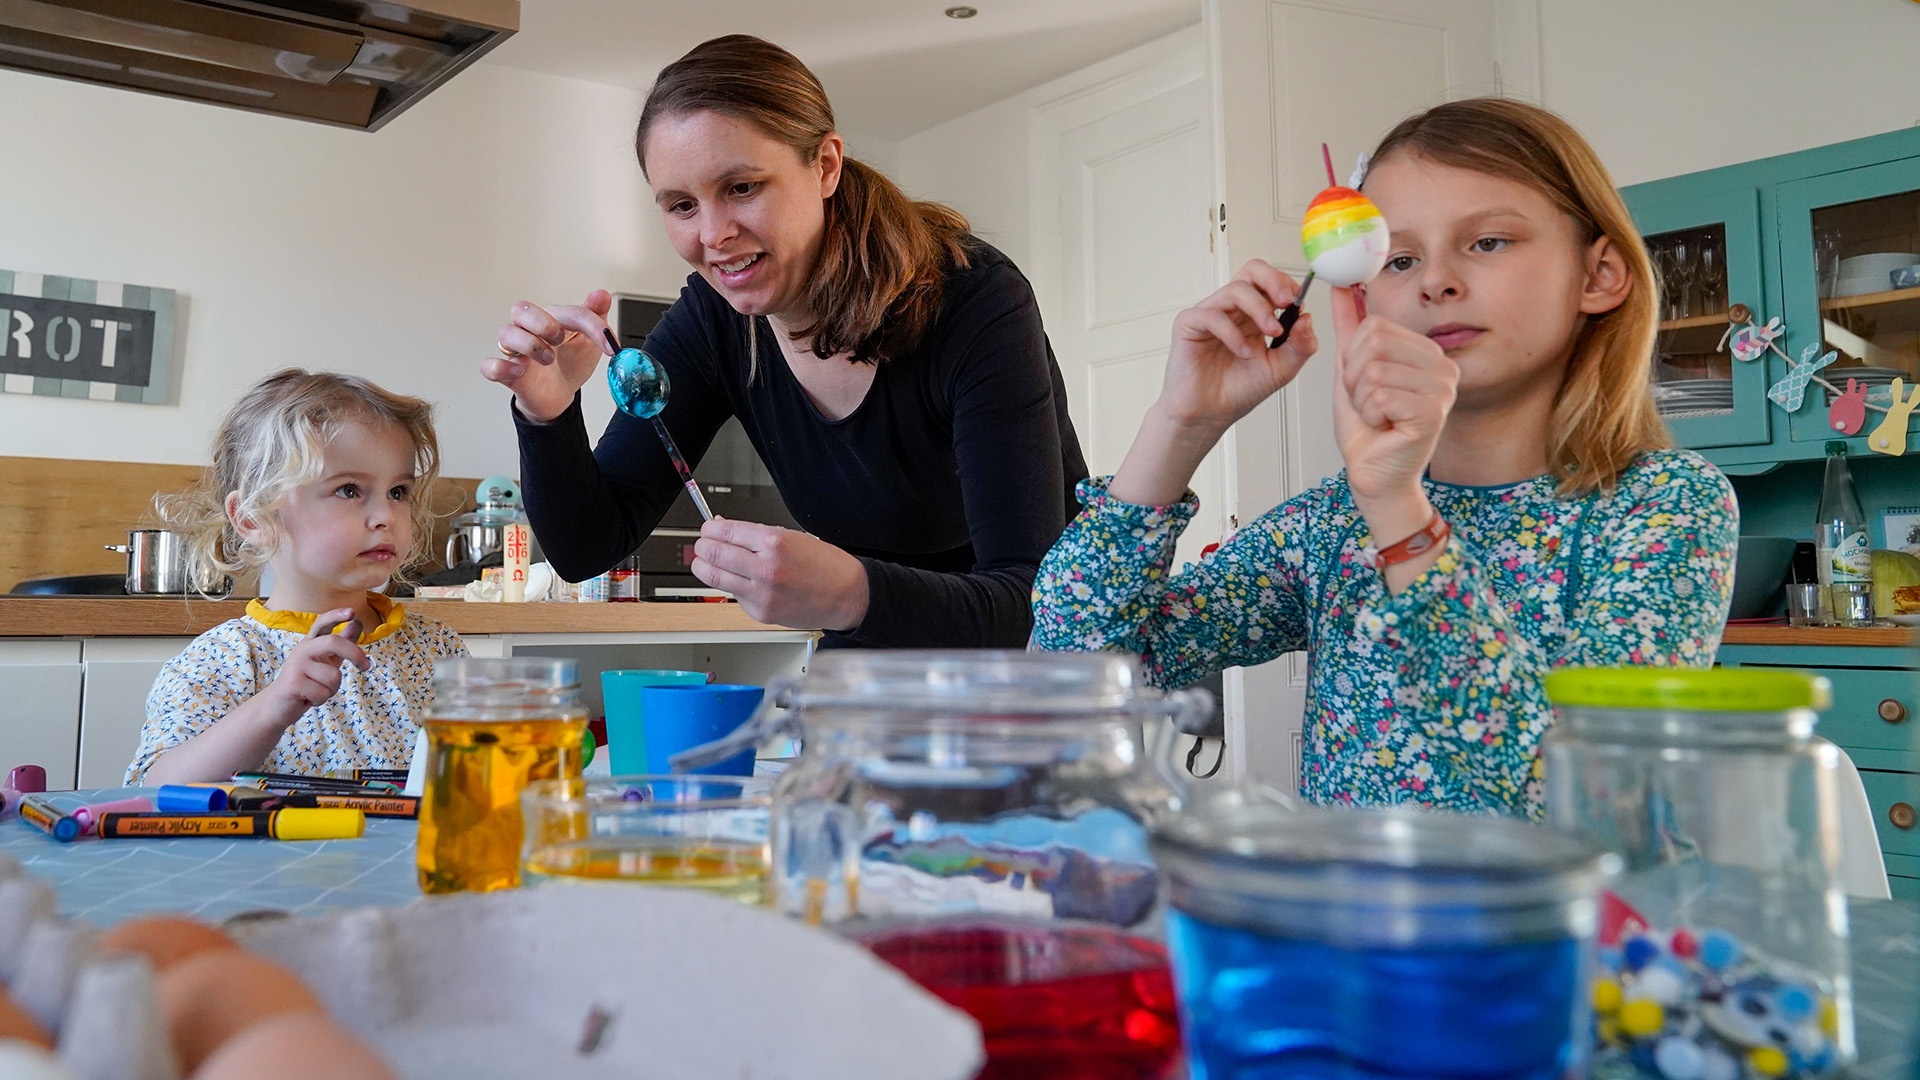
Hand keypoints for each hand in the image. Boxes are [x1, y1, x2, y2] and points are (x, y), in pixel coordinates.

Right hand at [264, 609, 369, 720]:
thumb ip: (341, 645)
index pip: (322, 623)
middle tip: (366, 667)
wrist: (276, 706)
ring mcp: (296, 665)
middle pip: (333, 642)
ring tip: (316, 690)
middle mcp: (302, 650)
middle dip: (355, 653)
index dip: (336, 616)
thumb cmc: (306, 682)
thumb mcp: (325, 661)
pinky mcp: (293, 683)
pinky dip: (321, 700)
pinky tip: (308, 699)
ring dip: (331, 689)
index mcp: (310, 643)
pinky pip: (324, 692)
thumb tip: (357, 623)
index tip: (352, 612)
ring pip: (334, 676)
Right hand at [480, 290, 616, 422]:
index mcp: (552, 318)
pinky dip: (501, 366)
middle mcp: (530, 330)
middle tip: (560, 339)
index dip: (591, 326)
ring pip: (506, 333)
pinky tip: (519, 370)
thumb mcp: (589, 341)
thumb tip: (601, 295)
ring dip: (530, 344)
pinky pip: (490, 365)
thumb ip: (595, 318)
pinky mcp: (507, 373)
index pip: (567, 311)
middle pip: (521, 309)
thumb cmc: (571, 363)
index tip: (610, 344)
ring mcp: (516, 350)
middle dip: (543, 322)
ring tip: (548, 358)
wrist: (561, 394)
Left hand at [690, 519, 868, 631]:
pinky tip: (741, 580)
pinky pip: (734, 596)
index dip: (710, 529)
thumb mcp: (790, 537)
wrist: (846, 595)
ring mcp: (761, 593)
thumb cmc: (824, 565)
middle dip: (702, 547)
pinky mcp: (761, 613)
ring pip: (714, 578)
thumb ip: (754, 535)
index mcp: (774, 543)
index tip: (707, 529)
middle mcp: (765, 568)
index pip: (725, 532)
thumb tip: (724, 528)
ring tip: (705, 562)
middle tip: (702, 545)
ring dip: (704, 567)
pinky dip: (731, 586)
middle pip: (713, 554)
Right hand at [1107, 261, 1319, 505]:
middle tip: (1286, 301)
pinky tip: (1242, 352)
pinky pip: (1211, 315)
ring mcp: (1210, 314)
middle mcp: (1233, 310)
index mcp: (1254, 315)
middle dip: (1274, 280)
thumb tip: (1308, 318)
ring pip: (1236, 289)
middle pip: (1252, 270)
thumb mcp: (1281, 369)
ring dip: (1259, 309)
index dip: (1288, 286)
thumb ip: (1299, 346)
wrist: (1208, 416)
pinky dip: (1232, 333)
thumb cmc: (1237, 391)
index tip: (1299, 304)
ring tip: (1271, 334)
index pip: (1271, 281)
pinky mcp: (1189, 324)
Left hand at [1330, 286, 1457, 510]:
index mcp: (1428, 353)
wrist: (1374, 473)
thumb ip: (1350, 328)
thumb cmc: (1367, 429)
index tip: (1364, 384)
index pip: (1375, 326)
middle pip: (1374, 343)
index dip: (1354, 357)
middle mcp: (1443, 367)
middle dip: (1354, 377)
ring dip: (1361, 399)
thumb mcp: (1351, 370)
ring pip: (1374, 370)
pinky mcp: (1432, 413)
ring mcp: (1442, 390)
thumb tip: (1340, 286)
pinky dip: (1369, 415)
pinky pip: (1379, 395)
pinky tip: (1385, 427)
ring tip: (1377, 416)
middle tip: (1369, 402)